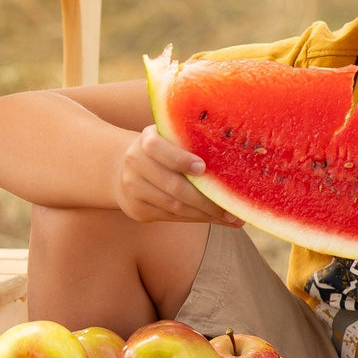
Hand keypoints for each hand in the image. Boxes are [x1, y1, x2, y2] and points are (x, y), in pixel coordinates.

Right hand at [112, 126, 241, 226]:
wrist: (123, 169)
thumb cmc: (163, 152)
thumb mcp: (170, 139)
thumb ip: (190, 143)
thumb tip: (234, 156)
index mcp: (146, 140)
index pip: (158, 149)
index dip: (180, 160)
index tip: (203, 168)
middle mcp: (135, 163)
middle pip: (173, 186)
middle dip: (206, 199)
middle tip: (232, 208)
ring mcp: (133, 188)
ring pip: (174, 206)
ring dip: (205, 214)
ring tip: (230, 217)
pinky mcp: (136, 209)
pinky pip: (171, 217)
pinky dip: (195, 219)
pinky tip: (214, 219)